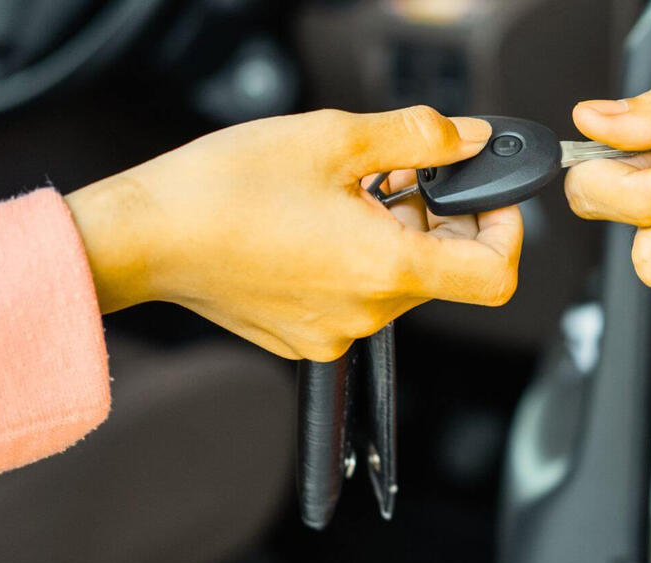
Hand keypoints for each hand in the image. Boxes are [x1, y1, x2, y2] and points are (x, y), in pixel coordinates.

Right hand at [66, 106, 521, 360]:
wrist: (143, 236)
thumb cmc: (222, 189)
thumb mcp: (333, 138)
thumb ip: (417, 138)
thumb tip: (468, 139)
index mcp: (386, 269)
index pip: (494, 277)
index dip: (507, 232)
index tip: (488, 198)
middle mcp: (366, 314)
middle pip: (444, 272)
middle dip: (437, 219)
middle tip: (400, 175)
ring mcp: (334, 333)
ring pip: (398, 282)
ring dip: (394, 235)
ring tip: (347, 193)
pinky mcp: (304, 337)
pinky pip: (356, 298)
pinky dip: (356, 260)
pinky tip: (317, 223)